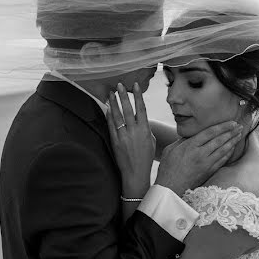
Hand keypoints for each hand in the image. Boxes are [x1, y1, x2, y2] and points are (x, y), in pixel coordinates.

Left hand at [106, 82, 155, 198]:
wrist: (136, 173)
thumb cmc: (145, 157)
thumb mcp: (150, 141)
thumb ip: (145, 128)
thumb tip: (140, 118)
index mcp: (145, 130)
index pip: (141, 109)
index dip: (138, 96)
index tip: (135, 86)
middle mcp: (134, 132)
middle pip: (127, 110)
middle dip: (123, 96)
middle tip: (119, 85)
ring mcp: (123, 137)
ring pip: (117, 116)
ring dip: (114, 103)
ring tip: (111, 93)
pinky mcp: (115, 142)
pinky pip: (111, 126)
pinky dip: (109, 116)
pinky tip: (108, 108)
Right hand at [155, 121, 243, 195]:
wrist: (170, 188)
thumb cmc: (168, 167)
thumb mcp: (171, 149)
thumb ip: (182, 140)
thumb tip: (192, 134)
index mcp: (190, 146)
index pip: (210, 132)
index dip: (223, 126)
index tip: (231, 122)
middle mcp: (200, 154)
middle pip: (219, 140)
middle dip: (231, 132)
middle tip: (240, 127)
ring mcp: (206, 164)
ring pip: (223, 150)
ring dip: (233, 141)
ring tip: (239, 135)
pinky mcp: (209, 172)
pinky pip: (222, 160)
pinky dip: (228, 153)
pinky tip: (233, 148)